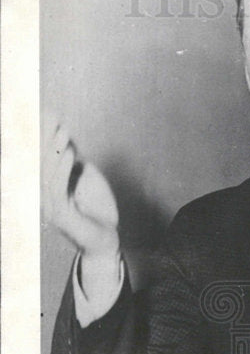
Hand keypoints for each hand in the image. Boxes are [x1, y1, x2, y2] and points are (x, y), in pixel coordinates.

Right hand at [44, 123, 119, 257]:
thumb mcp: (85, 179)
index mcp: (47, 186)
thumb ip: (73, 161)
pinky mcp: (61, 216)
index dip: (41, 135)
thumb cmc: (96, 210)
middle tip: (50, 114)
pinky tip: (70, 154)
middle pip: (40, 161)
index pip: (41, 157)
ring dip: (55, 150)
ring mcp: (50, 206)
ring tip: (64, 130)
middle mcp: (44, 195)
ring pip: (47, 174)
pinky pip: (59, 189)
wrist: (106, 241)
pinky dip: (63, 170)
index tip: (45, 112)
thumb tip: (65, 136)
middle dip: (44, 137)